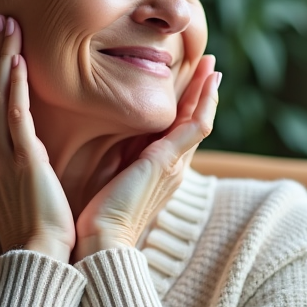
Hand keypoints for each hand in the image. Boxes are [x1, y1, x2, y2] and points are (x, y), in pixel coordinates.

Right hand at [0, 15, 75, 262]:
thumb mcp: (15, 194)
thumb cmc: (36, 231)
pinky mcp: (22, 161)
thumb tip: (22, 153)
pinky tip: (19, 60)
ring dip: (2, 58)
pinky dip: (14, 85)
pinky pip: (14, 114)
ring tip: (10, 28)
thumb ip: (14, 167)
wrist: (39, 258)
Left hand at [73, 55, 219, 260]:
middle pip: (193, 124)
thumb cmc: (94, 220)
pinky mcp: (169, 162)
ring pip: (199, 120)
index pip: (177, 134)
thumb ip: (113, 164)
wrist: (99, 241)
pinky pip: (197, 126)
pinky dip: (205, 102)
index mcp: (159, 174)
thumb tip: (102, 148)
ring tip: (212, 65)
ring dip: (207, 91)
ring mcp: (174, 166)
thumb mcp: (106, 182)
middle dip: (201, 94)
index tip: (187, 83)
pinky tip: (209, 81)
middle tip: (209, 65)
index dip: (184, 107)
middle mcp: (173, 170)